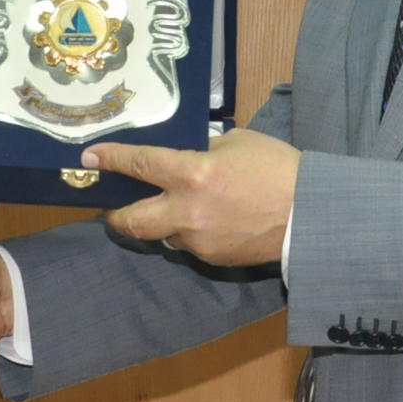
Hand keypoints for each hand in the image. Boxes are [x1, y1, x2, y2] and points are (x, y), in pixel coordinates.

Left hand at [85, 128, 299, 266]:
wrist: (313, 215)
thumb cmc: (278, 168)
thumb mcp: (238, 142)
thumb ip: (205, 148)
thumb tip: (189, 153)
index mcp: (192, 174)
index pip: (138, 164)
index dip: (110, 159)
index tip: (89, 158)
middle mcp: (186, 211)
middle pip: (131, 221)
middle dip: (116, 214)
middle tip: (114, 205)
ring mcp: (197, 240)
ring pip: (162, 235)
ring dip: (161, 223)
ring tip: (176, 209)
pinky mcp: (212, 259)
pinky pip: (189, 244)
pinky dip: (190, 232)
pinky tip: (210, 220)